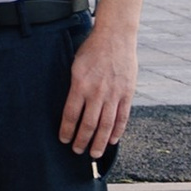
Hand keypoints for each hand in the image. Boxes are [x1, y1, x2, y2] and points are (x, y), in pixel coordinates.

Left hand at [61, 14, 137, 162]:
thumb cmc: (91, 49)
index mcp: (80, 84)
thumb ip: (74, 86)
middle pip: (88, 124)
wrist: (115, 36)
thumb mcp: (75, 65)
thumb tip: (70, 107)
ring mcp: (114, 94)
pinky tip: (111, 141)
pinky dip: (117, 131)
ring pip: (106, 125)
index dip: (66, 130)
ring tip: (94, 154)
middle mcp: (97, 92)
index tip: (63, 140)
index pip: (70, 114)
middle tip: (77, 151)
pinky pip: (122, 117)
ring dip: (99, 142)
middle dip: (81, 141)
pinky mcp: (127, 93)